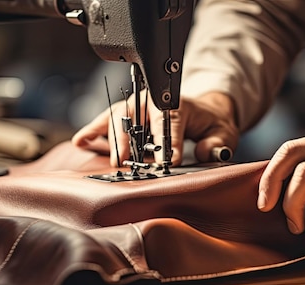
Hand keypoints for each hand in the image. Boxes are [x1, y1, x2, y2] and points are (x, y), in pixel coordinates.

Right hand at [71, 91, 238, 166]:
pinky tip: (81, 142)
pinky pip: (107, 122)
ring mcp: (138, 108)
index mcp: (177, 104)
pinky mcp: (127, 117)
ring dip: (108, 137)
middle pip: (135, 116)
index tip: (169, 161)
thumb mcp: (223, 132)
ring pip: (117, 117)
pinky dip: (93, 132)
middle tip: (125, 161)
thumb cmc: (210, 123)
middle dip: (129, 139)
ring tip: (95, 149)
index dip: (168, 142)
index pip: (169, 122)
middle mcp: (153, 102)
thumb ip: (218, 142)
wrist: (203, 113)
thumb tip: (208, 152)